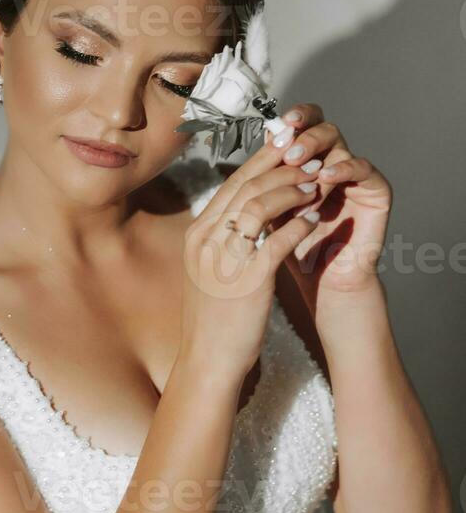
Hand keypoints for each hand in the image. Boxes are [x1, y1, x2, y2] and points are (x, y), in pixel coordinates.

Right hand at [180, 141, 321, 385]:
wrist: (207, 361)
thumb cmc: (213, 318)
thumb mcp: (210, 270)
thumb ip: (224, 238)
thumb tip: (246, 213)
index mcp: (197, 235)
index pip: (231, 185)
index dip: (262, 163)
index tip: (286, 152)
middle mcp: (206, 241)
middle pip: (245, 187)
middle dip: (281, 169)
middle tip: (309, 161)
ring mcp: (224, 260)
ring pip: (259, 206)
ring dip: (291, 192)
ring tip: (315, 187)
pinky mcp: (248, 281)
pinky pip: (276, 241)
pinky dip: (298, 226)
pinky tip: (314, 221)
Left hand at [264, 104, 391, 316]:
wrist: (322, 280)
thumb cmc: (295, 247)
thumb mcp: (273, 209)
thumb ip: (268, 181)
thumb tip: (257, 148)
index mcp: (308, 162)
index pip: (303, 127)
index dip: (293, 120)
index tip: (278, 125)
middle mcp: (333, 162)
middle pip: (322, 127)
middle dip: (304, 134)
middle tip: (289, 149)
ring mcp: (355, 175)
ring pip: (340, 144)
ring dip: (316, 154)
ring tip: (299, 167)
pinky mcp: (376, 190)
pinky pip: (364, 168)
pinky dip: (344, 169)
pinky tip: (326, 178)